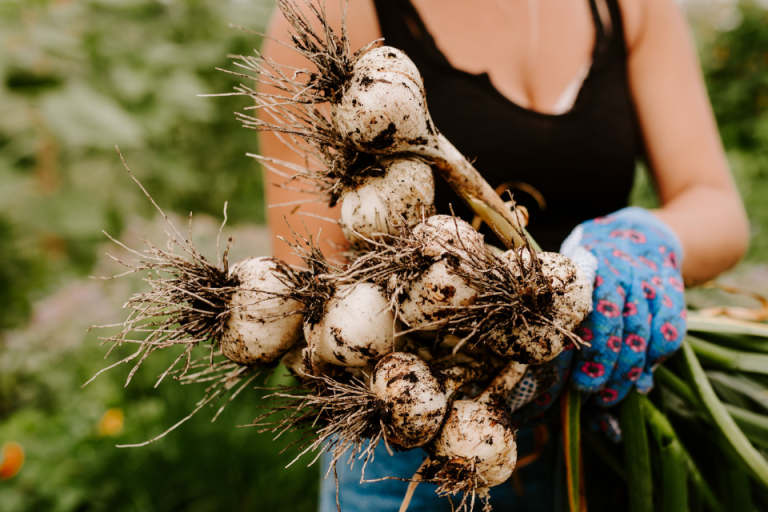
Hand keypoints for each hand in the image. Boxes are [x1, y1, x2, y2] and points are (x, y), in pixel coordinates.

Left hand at [509, 207, 686, 422]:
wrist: (640, 234)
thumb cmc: (591, 266)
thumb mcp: (569, 276)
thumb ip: (561, 315)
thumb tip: (542, 369)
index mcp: (581, 271)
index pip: (568, 317)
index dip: (560, 353)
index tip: (550, 381)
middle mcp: (615, 274)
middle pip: (607, 324)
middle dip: (596, 364)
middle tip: (584, 392)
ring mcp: (645, 282)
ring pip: (639, 331)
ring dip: (625, 371)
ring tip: (609, 399)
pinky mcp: (671, 291)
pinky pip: (669, 327)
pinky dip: (658, 357)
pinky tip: (643, 381)